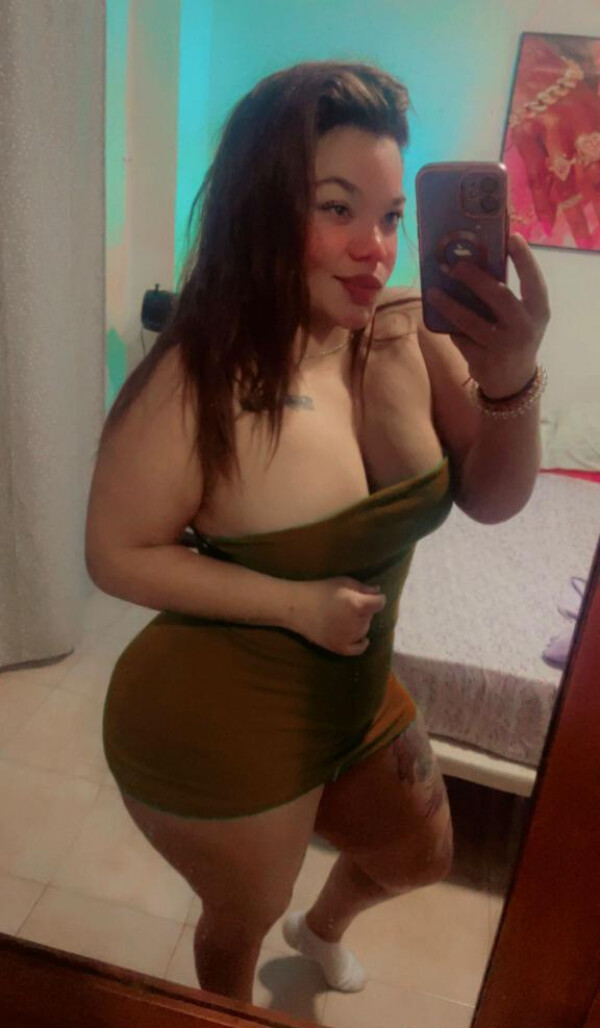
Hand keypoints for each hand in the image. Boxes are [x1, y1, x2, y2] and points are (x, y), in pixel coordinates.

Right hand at [287, 577, 386, 655]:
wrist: (297, 607)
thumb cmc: (319, 590)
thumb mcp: (343, 582)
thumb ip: (363, 588)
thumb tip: (378, 592)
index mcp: (359, 605)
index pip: (380, 603)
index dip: (377, 599)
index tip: (372, 598)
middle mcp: (357, 623)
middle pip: (370, 616)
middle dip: (364, 610)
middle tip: (348, 605)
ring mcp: (349, 637)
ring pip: (364, 630)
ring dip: (360, 623)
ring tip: (344, 616)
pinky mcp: (340, 647)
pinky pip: (358, 649)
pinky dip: (362, 644)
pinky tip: (364, 640)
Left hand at [426, 233, 550, 398]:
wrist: (513, 381)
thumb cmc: (514, 336)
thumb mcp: (521, 317)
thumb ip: (506, 294)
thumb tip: (473, 261)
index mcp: (538, 311)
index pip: (534, 280)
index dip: (525, 258)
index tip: (511, 237)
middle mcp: (524, 328)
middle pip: (500, 297)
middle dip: (476, 278)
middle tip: (456, 265)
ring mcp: (503, 346)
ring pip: (471, 321)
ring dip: (449, 305)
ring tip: (433, 292)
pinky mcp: (483, 361)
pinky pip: (460, 338)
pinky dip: (448, 326)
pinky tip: (436, 316)